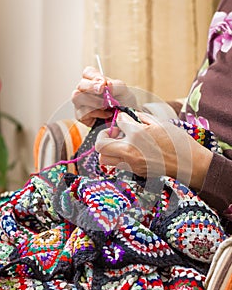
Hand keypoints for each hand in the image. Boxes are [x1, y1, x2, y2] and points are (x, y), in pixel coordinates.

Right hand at [71, 66, 136, 126]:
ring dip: (93, 101)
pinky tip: (106, 114)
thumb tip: (107, 84)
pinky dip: (97, 113)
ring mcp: (81, 103)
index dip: (94, 76)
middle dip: (91, 87)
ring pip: (77, 98)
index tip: (104, 83)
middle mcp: (84, 90)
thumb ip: (115, 85)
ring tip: (106, 105)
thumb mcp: (123, 90)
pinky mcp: (81, 116)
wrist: (126, 116)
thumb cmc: (122, 100)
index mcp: (93, 80)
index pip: (88, 73)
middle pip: (80, 85)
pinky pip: (83, 113)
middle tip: (102, 91)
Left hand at [95, 112, 212, 189]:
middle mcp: (129, 151)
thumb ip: (140, 118)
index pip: (118, 123)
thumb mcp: (160, 123)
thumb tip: (127, 117)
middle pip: (100, 146)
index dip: (120, 119)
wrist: (188, 164)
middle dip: (103, 136)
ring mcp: (131, 164)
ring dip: (108, 150)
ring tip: (120, 144)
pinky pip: (118, 165)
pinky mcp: (135, 172)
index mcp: (136, 135)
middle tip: (114, 133)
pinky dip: (119, 157)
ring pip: (104, 159)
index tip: (125, 119)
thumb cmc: (177, 142)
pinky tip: (131, 152)